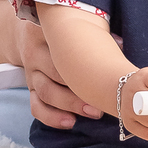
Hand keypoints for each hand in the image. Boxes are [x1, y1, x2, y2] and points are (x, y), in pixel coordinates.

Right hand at [16, 15, 101, 129]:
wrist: (27, 32)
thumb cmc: (62, 31)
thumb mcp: (71, 26)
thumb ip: (90, 33)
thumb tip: (121, 43)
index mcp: (48, 33)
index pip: (62, 49)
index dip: (83, 65)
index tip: (106, 75)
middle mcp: (36, 52)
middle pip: (55, 73)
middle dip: (79, 91)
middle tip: (102, 102)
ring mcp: (31, 72)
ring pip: (46, 92)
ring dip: (69, 105)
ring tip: (91, 113)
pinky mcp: (30, 88)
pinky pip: (36, 106)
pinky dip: (51, 117)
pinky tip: (69, 122)